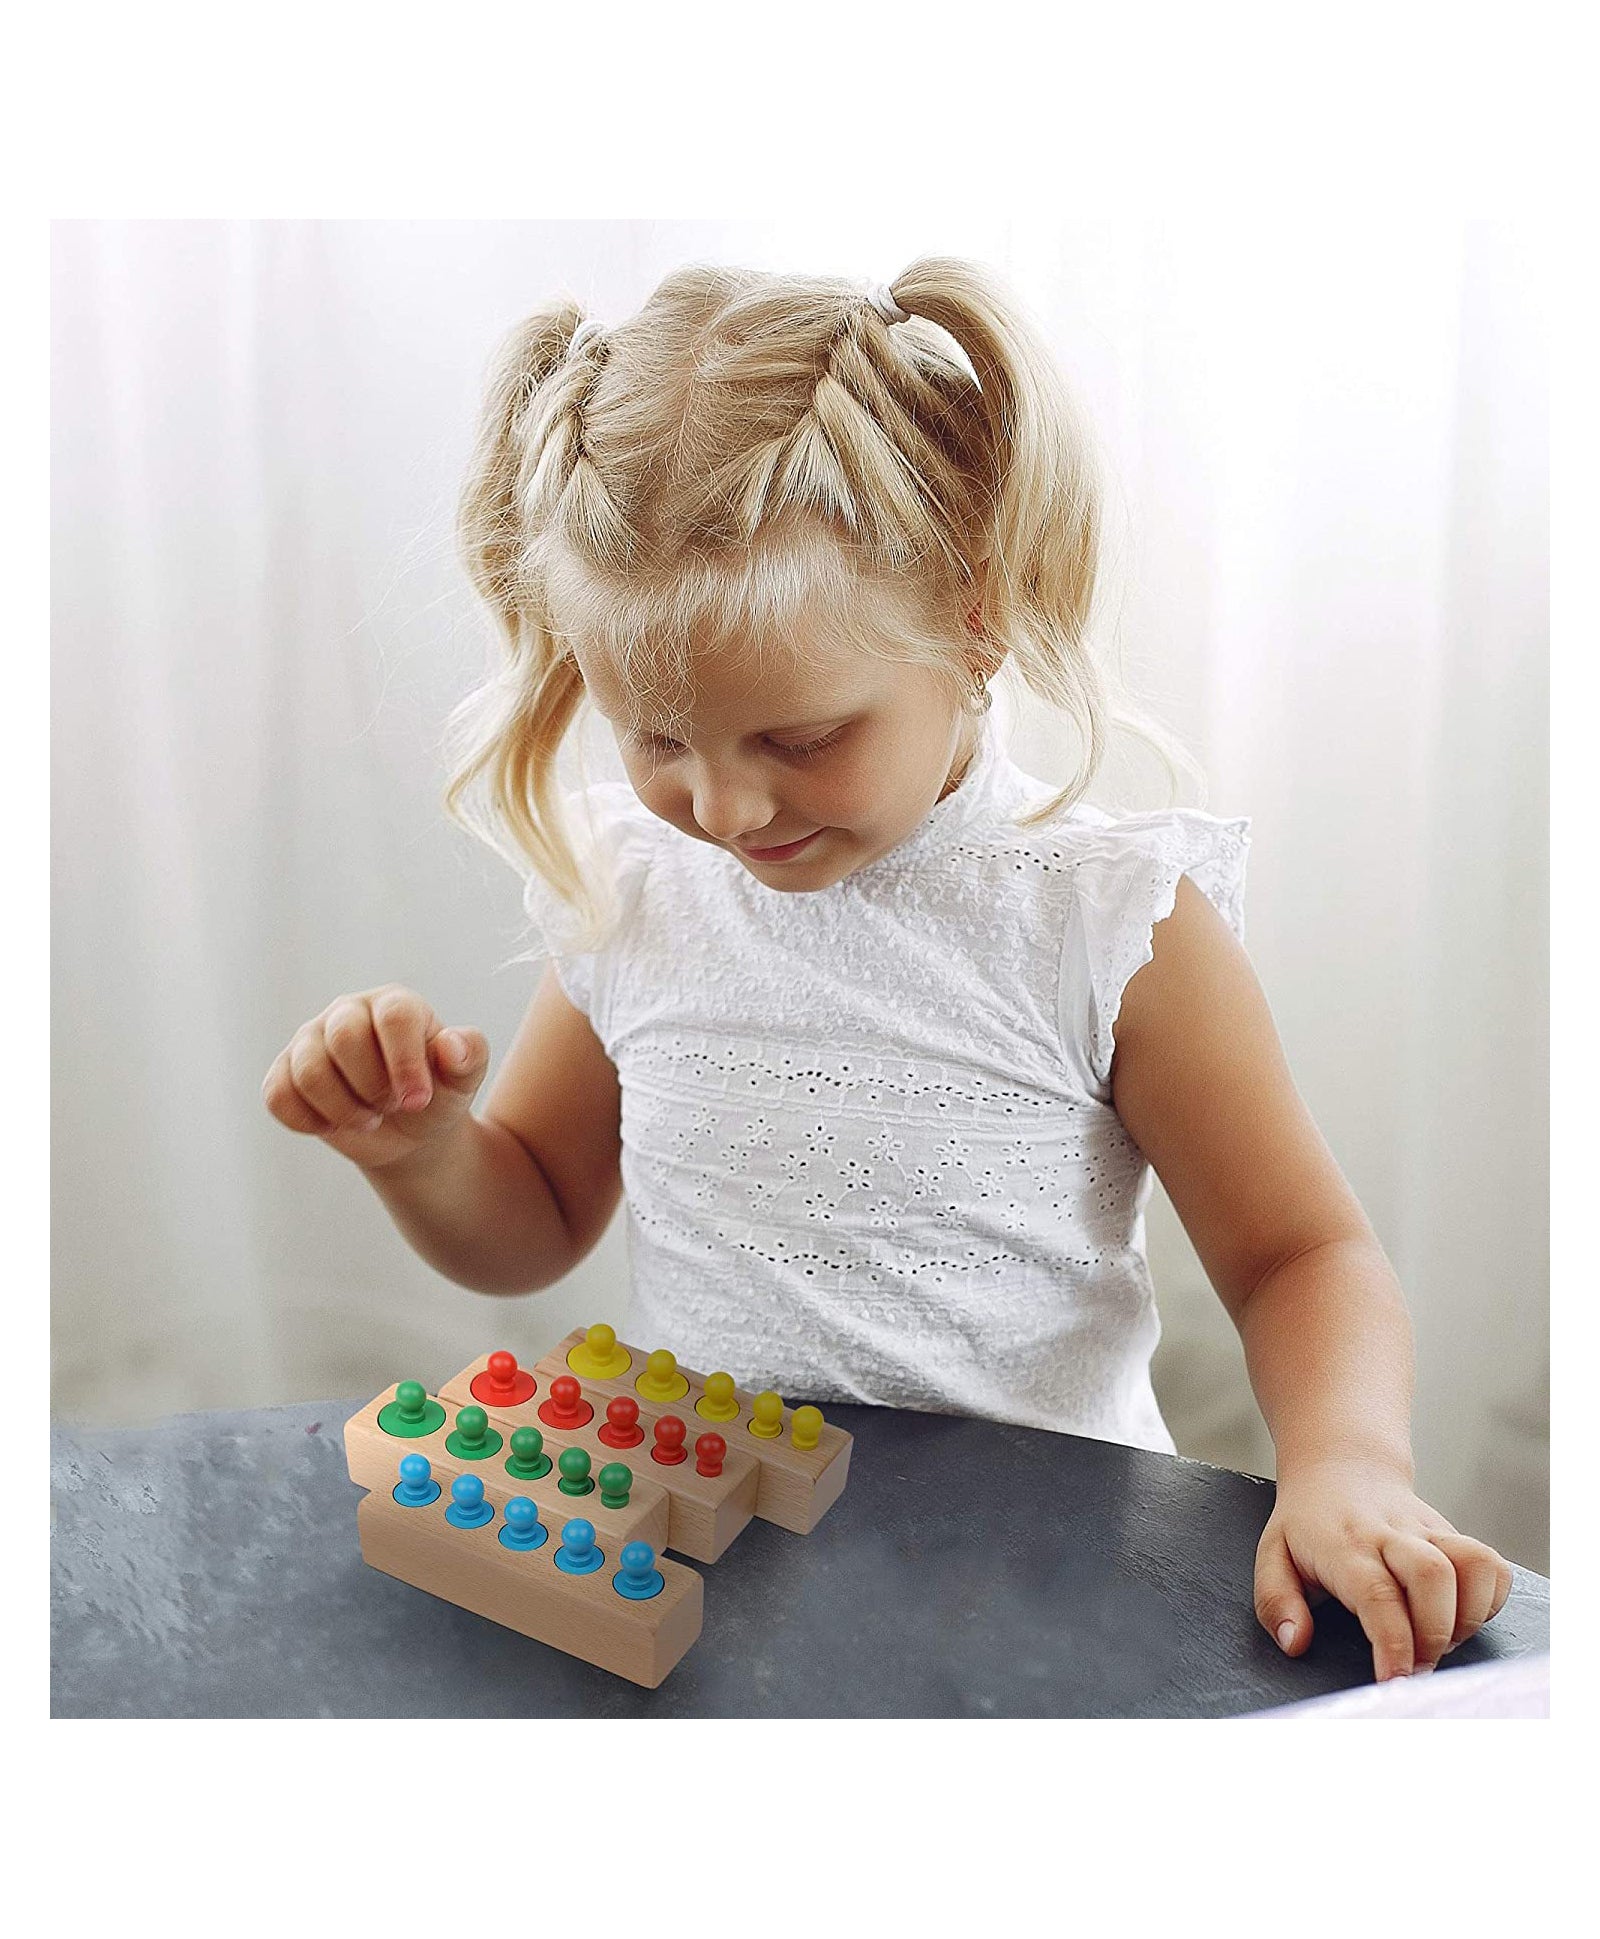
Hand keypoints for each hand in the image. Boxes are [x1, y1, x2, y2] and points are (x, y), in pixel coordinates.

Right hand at [262, 985, 490, 1172]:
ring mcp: (310, 1039)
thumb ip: (469, 1056)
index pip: (393, 1017)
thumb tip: (452, 1045)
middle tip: (393, 1106)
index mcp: (395, 1003)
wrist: (408, 1130)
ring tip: (368, 1117)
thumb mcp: (463, 1080)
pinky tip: (334, 1124)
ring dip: (344, 1110)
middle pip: (344, 1039)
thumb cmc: (437, 1094)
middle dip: (372, 1087)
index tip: (418, 1100)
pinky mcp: (284, 1071)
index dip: (405, 1062)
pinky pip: (278, 1095)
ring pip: (309, 1071)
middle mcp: (348, 1012)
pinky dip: (308, 1121)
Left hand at [1253, 1454, 1513, 1680]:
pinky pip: (1491, 1565)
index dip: (1393, 1643)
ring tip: (1438, 1641)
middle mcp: (1391, 1533)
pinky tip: (1458, 1617)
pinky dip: (1488, 1600)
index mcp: (1344, 1545)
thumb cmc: (1307, 1523)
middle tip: (1415, 1665)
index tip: (1393, 1681)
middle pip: (1433, 1575)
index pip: (1377, 1594)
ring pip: (1472, 1564)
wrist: (1341, 1466)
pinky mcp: (1453, 1533)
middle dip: (1434, 1634)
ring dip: (1467, 1618)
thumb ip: (1276, 1602)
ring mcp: (1428, 1530)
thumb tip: (1296, 1643)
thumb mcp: (1273, 1556)